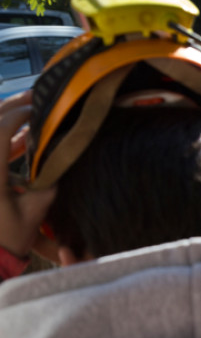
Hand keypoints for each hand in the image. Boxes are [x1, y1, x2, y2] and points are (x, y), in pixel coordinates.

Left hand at [0, 92, 56, 257]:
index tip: (40, 109)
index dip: (20, 114)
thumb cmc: (6, 240)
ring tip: (30, 115)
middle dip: (10, 107)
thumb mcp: (33, 213)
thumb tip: (58, 162)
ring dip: (6, 124)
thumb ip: (47, 185)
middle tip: (34, 98)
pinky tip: (21, 143)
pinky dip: (3, 144)